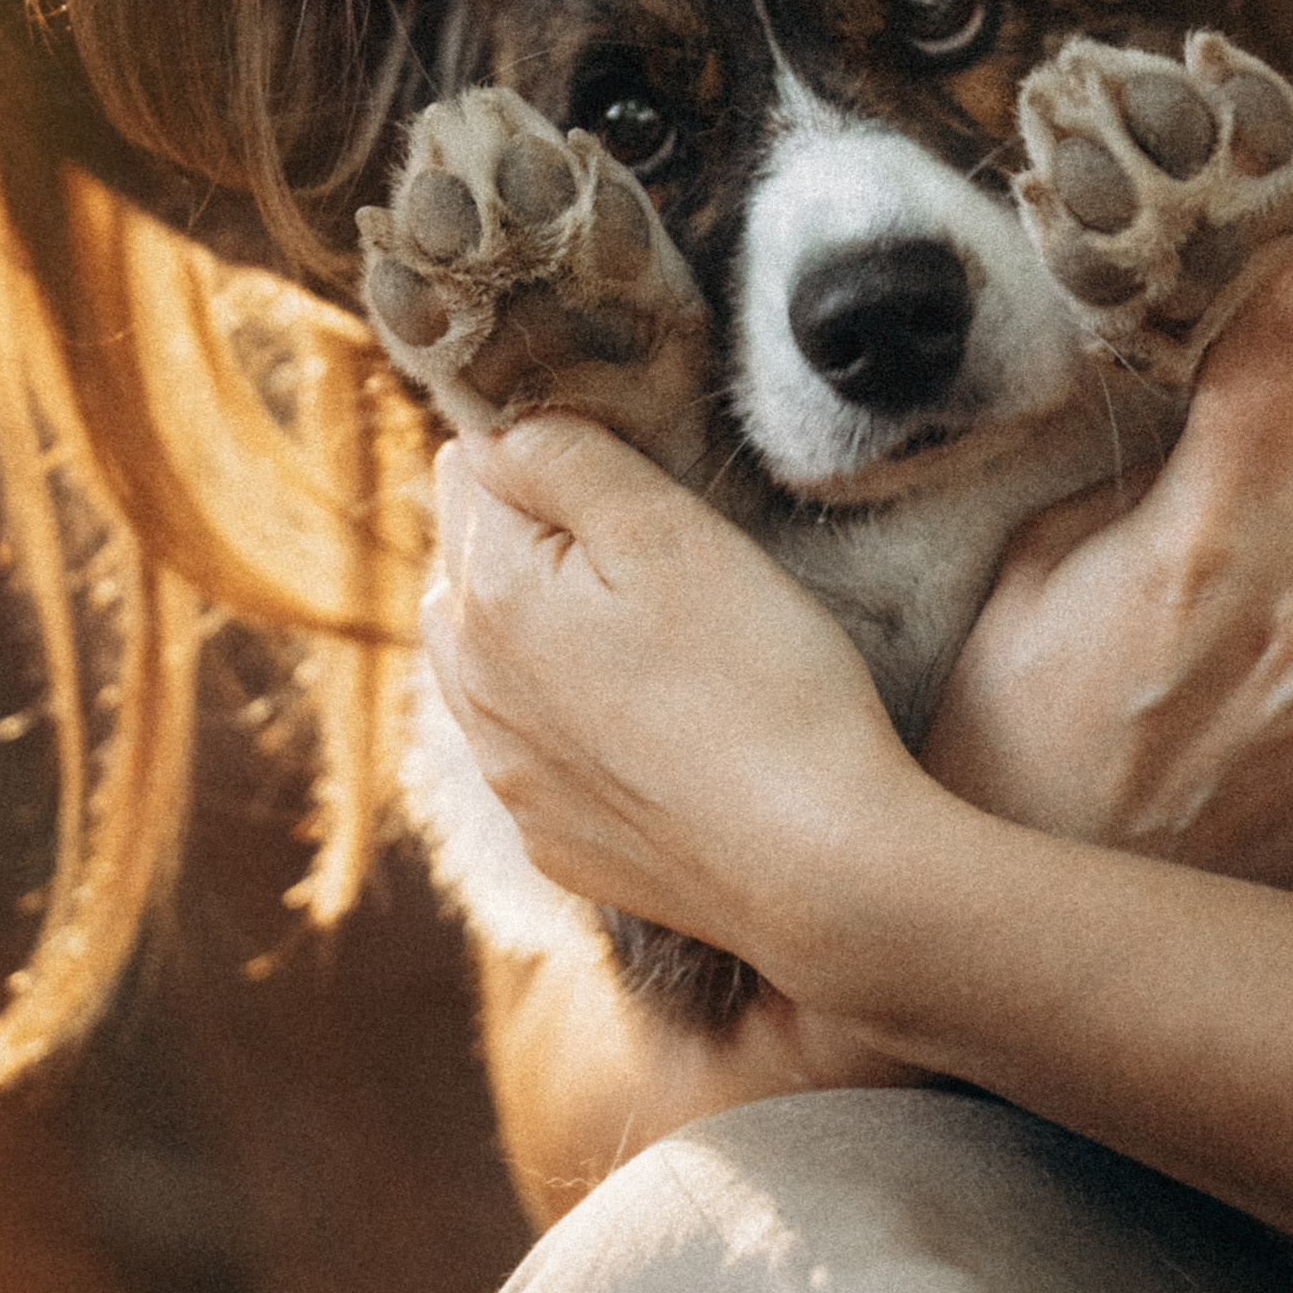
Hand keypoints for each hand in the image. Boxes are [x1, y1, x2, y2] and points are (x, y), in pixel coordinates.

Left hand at [422, 411, 921, 980]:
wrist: (822, 866)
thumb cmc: (760, 680)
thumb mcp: (670, 531)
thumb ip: (564, 458)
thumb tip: (491, 427)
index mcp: (488, 597)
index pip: (470, 467)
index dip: (546, 448)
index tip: (624, 465)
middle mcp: (473, 690)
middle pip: (470, 561)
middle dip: (533, 532)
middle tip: (644, 540)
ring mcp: (508, 776)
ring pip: (490, 654)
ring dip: (539, 620)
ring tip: (639, 620)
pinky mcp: (552, 837)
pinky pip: (531, 742)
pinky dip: (567, 712)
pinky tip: (646, 713)